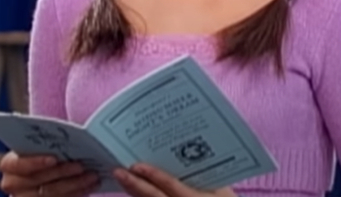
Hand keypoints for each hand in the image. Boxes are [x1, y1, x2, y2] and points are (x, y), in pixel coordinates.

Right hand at [0, 151, 99, 196]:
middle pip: (39, 181)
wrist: (47, 172)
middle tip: (81, 165)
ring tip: (92, 175)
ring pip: (51, 194)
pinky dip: (77, 193)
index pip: (17, 164)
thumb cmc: (45, 152)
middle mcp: (14, 184)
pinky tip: (90, 186)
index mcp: (10, 164)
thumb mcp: (44, 145)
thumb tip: (75, 136)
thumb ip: (51, 142)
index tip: (54, 159)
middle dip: (63, 172)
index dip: (35, 162)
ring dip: (75, 184)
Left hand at [113, 163, 236, 196]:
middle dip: (135, 185)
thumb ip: (202, 172)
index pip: (171, 187)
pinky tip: (132, 188)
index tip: (137, 166)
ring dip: (133, 192)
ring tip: (121, 177)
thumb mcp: (221, 188)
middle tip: (119, 171)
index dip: (154, 176)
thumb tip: (184, 148)